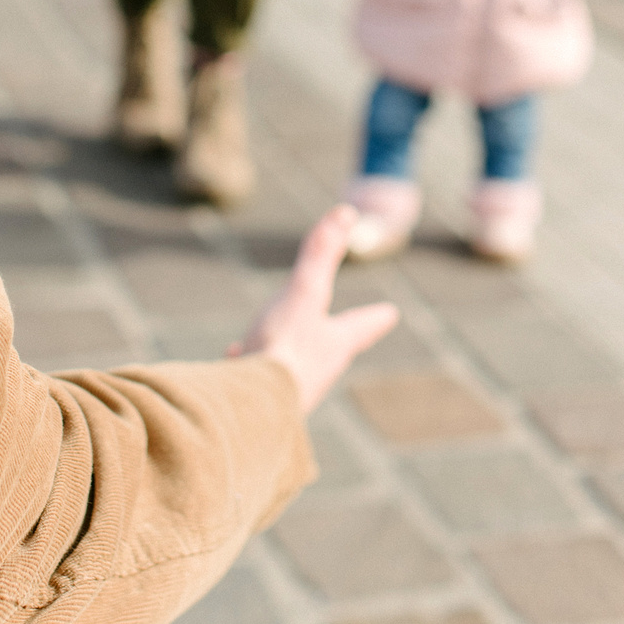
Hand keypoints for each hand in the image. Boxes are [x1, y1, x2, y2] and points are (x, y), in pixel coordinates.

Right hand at [230, 206, 400, 413]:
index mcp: (335, 346)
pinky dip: (248, 367)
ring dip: (284, 353)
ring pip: (290, 367)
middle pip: (330, 352)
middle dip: (333, 340)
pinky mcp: (260, 404)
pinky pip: (256, 378)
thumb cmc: (283, 347)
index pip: (361, 326)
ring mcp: (289, 392)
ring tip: (275, 345)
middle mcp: (316, 373)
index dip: (374, 317)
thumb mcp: (304, 292)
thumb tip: (346, 213)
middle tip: (344, 337)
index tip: (390, 313)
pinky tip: (233, 363)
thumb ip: (321, 255)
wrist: (249, 410)